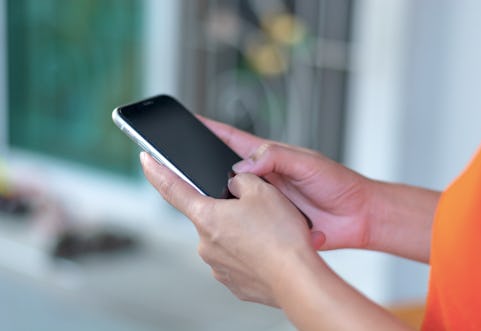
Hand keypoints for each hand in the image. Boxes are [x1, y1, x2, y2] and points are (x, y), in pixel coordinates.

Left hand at [140, 152, 315, 306]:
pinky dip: (248, 253)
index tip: (146, 160)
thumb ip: (242, 179)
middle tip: (255, 211)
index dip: (157, 171)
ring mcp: (218, 265)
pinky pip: (236, 259)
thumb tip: (234, 183)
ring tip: (266, 234)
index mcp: (207, 217)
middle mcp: (206, 244)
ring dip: (240, 232)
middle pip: (209, 215)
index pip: (172, 188)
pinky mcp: (232, 282)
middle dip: (227, 210)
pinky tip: (266, 251)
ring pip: (225, 238)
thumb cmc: (281, 238)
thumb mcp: (263, 191)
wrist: (298, 279)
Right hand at [200, 117, 373, 250]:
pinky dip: (239, 223)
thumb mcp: (307, 162)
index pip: (233, 139)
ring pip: (234, 198)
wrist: (357, 217)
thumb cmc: (338, 183)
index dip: (211, 129)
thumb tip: (243, 165)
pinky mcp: (271, 221)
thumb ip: (276, 157)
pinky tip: (232, 225)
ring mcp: (266, 200)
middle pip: (225, 169)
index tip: (190, 121)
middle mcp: (264, 177)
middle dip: (205, 167)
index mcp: (270, 156)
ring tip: (207, 199)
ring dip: (223, 200)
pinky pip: (249, 221)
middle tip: (186, 166)